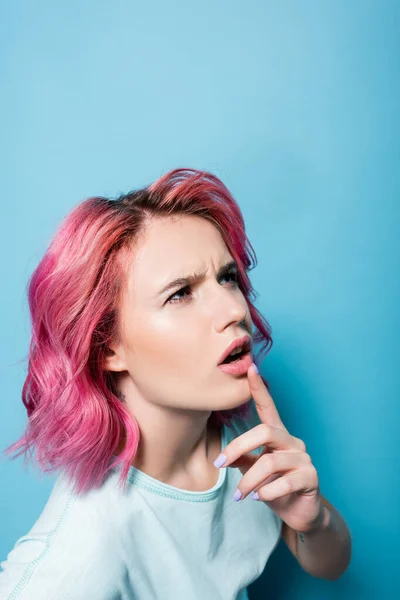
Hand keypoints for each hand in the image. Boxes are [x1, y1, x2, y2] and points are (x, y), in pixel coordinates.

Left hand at [214, 363, 324, 533]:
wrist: (300, 514)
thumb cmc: (275, 489)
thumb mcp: (253, 472)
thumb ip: (242, 460)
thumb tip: (224, 456)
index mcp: (277, 436)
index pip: (268, 407)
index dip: (259, 388)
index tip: (250, 367)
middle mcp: (292, 442)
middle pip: (264, 432)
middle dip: (238, 447)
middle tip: (220, 463)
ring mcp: (303, 459)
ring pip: (270, 461)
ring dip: (249, 480)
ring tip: (240, 495)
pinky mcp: (311, 478)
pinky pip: (284, 482)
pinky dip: (267, 492)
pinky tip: (259, 499)